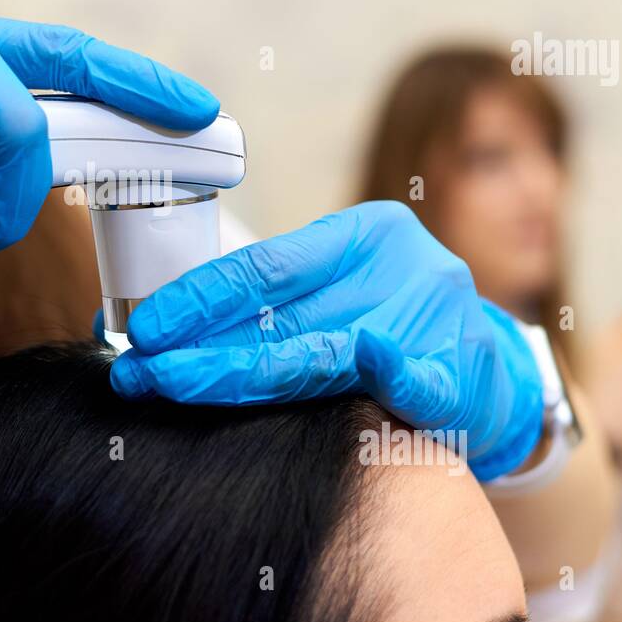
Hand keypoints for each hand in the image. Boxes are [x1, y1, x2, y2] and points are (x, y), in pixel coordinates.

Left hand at [109, 201, 544, 479]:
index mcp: (365, 235)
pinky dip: (396, 375)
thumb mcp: (337, 291)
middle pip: (283, 314)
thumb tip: (147, 327)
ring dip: (239, 376)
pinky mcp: (461, 377)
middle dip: (199, 346)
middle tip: (136, 370)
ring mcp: (434, 321)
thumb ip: (263, 306)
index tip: (143, 325)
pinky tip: (373, 363)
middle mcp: (400, 269)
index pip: (268, 265)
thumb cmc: (389, 323)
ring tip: (170, 385)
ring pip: (324, 353)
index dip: (200, 296)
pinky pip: (420, 381)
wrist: (486, 369)